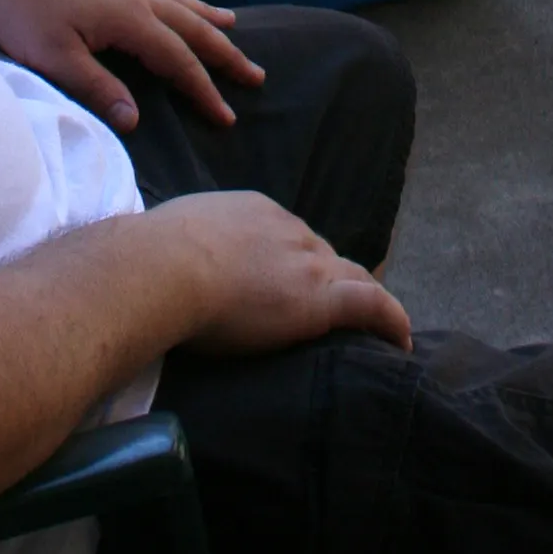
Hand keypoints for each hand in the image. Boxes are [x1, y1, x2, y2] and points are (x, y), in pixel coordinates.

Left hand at [0, 0, 264, 132]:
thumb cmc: (22, 5)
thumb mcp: (54, 56)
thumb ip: (97, 88)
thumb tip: (135, 121)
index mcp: (128, 18)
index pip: (178, 60)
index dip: (204, 90)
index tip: (228, 117)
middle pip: (191, 27)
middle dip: (224, 54)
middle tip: (256, 74)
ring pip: (178, 2)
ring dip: (208, 19)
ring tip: (233, 27)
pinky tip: (178, 1)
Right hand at [154, 190, 412, 357]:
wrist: (164, 268)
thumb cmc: (151, 258)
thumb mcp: (171, 237)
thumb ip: (181, 248)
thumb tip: (160, 264)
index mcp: (254, 211)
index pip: (288, 237)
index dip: (295, 262)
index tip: (292, 283)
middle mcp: (289, 229)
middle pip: (324, 255)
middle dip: (331, 278)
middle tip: (332, 307)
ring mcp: (307, 263)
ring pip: (351, 277)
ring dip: (361, 298)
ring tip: (371, 325)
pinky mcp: (319, 299)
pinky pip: (372, 305)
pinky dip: (391, 320)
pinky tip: (400, 342)